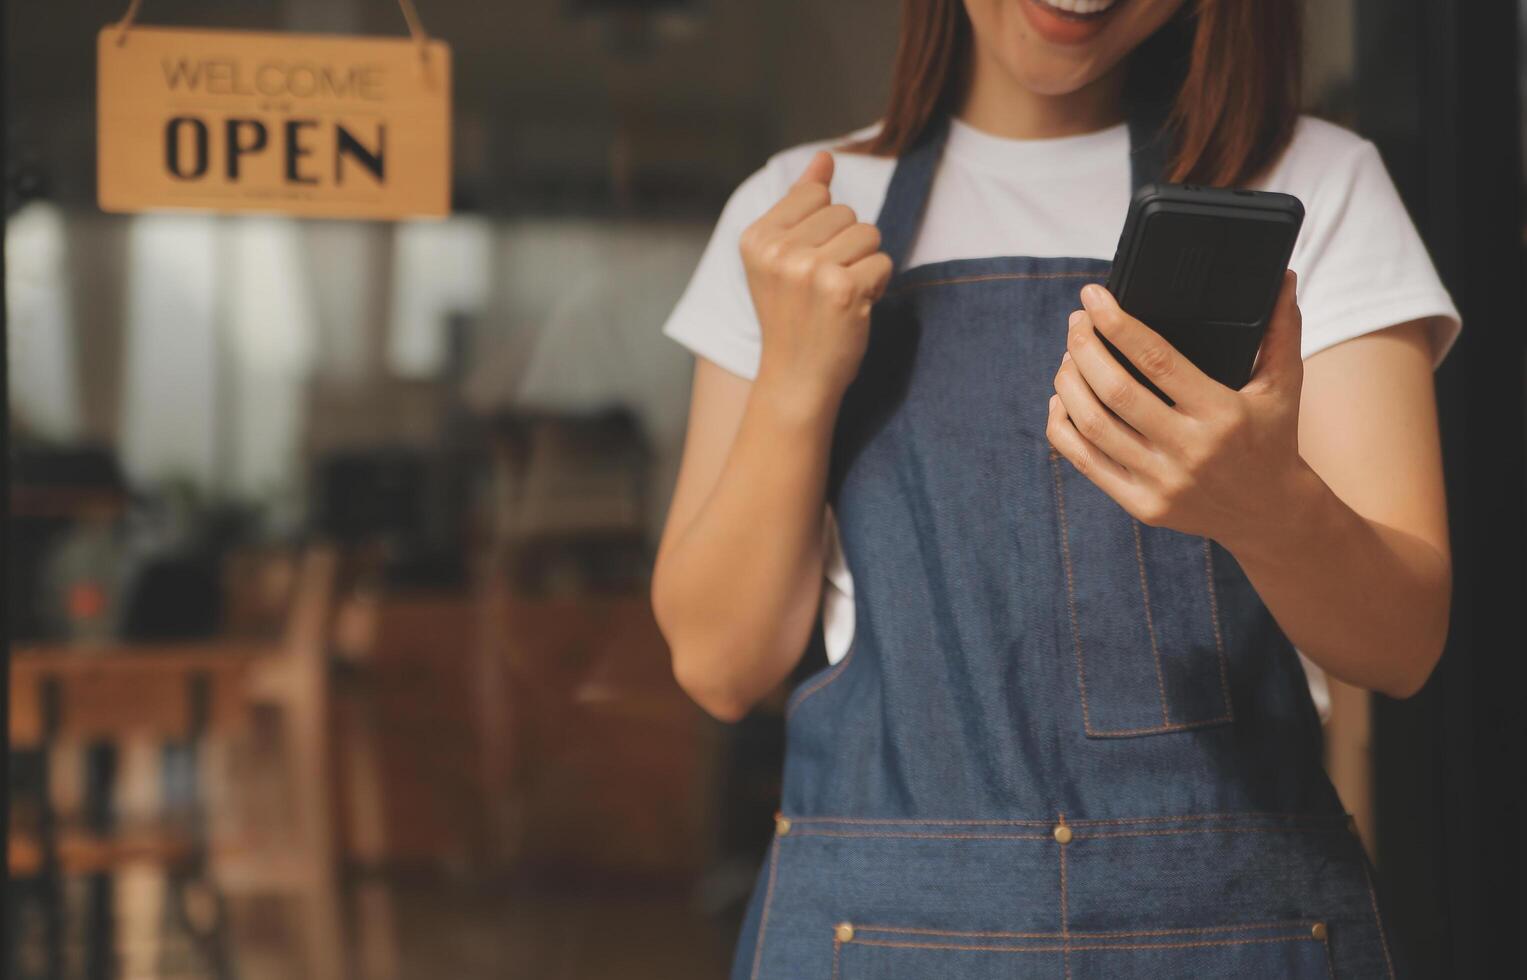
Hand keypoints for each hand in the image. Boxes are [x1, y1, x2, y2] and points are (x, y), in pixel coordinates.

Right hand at [739, 150, 893, 413]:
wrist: (796, 379)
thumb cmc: (793, 316)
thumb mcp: (782, 257)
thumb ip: (801, 203)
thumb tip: (825, 157)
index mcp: (757, 238)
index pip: (816, 195)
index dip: (825, 228)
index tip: (807, 264)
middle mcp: (777, 251)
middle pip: (846, 212)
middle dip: (847, 246)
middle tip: (824, 288)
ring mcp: (809, 270)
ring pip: (868, 234)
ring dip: (864, 264)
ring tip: (839, 296)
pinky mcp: (842, 290)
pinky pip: (882, 262)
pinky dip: (877, 285)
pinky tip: (854, 308)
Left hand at [1046, 271, 1311, 548]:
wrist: (1269, 515)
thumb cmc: (1272, 439)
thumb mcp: (1284, 385)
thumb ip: (1281, 330)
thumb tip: (1281, 277)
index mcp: (1222, 414)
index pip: (1156, 360)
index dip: (1117, 323)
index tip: (1093, 297)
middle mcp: (1189, 450)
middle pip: (1114, 390)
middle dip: (1084, 348)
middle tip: (1076, 323)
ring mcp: (1162, 482)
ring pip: (1092, 425)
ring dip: (1068, 384)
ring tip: (1068, 356)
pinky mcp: (1142, 506)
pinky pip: (1085, 462)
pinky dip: (1063, 427)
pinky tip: (1061, 400)